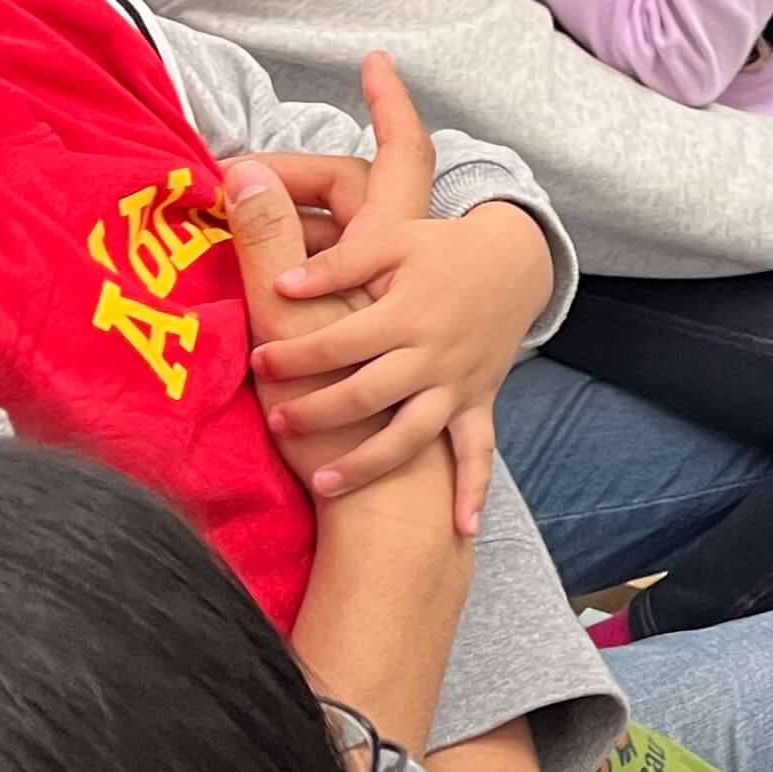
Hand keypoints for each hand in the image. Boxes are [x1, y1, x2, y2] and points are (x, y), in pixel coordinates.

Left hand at [245, 56, 553, 529]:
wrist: (514, 264)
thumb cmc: (441, 251)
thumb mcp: (392, 243)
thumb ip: (339, 264)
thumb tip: (281, 278)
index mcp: (406, 312)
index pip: (340, 340)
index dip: (296, 353)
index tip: (257, 361)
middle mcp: (432, 355)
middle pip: (367, 392)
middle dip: (319, 410)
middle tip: (275, 419)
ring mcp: (457, 386)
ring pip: (411, 433)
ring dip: (369, 460)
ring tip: (324, 479)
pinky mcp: (476, 404)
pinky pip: (476, 454)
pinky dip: (471, 490)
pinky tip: (458, 528)